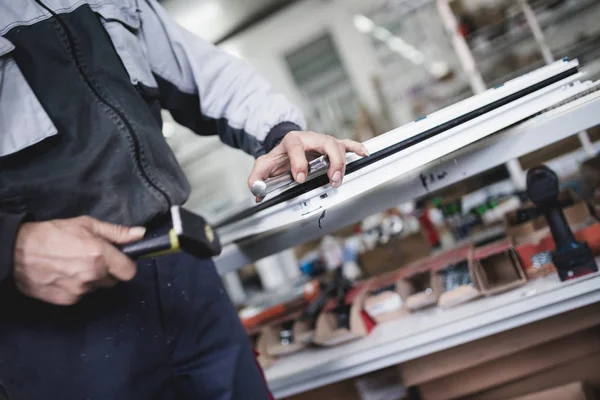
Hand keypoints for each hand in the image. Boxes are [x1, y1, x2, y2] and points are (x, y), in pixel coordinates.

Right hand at [13, 216, 145, 305]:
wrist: (17, 252)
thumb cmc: (52, 234)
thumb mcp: (86, 224)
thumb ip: (116, 232)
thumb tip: (140, 234)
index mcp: (100, 255)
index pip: (130, 272)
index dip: (125, 265)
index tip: (118, 259)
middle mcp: (93, 275)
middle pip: (113, 280)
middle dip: (107, 271)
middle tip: (91, 258)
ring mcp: (80, 290)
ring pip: (96, 287)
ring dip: (91, 279)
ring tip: (73, 264)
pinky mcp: (67, 300)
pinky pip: (81, 295)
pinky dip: (77, 287)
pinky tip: (64, 274)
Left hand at [248, 131, 368, 201]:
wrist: (286, 145)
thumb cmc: (278, 157)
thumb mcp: (263, 166)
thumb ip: (257, 179)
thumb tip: (257, 192)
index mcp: (291, 141)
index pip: (296, 148)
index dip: (299, 163)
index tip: (300, 178)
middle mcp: (309, 138)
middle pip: (326, 143)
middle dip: (331, 161)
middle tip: (331, 179)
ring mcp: (322, 141)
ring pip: (337, 145)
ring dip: (341, 162)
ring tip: (338, 179)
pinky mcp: (331, 146)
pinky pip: (346, 144)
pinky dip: (356, 148)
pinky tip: (364, 154)